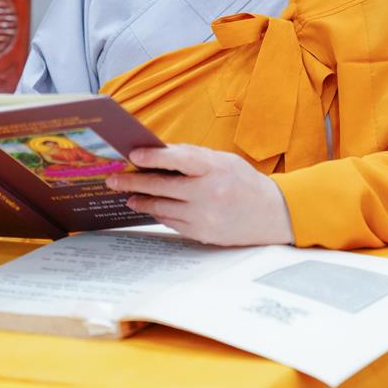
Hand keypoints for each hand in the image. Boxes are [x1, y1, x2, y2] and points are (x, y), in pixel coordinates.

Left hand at [106, 144, 294, 246]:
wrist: (273, 214)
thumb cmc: (243, 181)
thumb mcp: (222, 160)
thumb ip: (191, 156)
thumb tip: (156, 153)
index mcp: (215, 169)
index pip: (179, 160)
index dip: (153, 157)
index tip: (133, 154)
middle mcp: (209, 194)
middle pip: (162, 187)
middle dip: (133, 182)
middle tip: (113, 179)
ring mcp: (204, 217)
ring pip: (162, 207)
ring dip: (141, 200)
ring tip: (128, 194)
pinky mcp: (202, 234)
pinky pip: (171, 222)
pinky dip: (158, 213)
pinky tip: (150, 206)